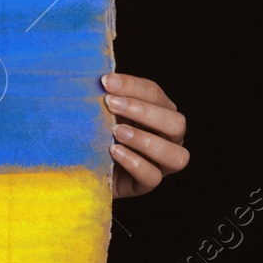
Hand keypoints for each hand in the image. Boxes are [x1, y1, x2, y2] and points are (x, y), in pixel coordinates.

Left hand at [102, 72, 187, 198]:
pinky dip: (134, 162)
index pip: (156, 94)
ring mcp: (162, 164)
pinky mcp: (146, 184)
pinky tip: (114, 151)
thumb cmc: (98, 128)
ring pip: (176, 155)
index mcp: (161, 112)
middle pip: (177, 123)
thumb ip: (108, 95)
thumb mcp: (104, 110)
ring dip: (144, 140)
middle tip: (111, 105)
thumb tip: (101, 78)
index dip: (132, 86)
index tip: (105, 82)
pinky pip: (152, 177)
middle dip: (143, 111)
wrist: (85, 163)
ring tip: (115, 131)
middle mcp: (169, 138)